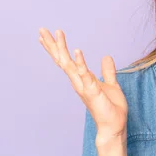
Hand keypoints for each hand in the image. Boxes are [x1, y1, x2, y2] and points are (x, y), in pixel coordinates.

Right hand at [38, 28, 127, 142]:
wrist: (114, 126)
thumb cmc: (111, 108)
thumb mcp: (111, 84)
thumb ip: (107, 71)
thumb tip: (106, 57)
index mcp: (82, 79)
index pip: (66, 61)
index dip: (58, 48)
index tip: (49, 35)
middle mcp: (78, 82)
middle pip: (62, 60)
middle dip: (52, 45)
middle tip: (41, 29)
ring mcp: (83, 86)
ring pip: (69, 65)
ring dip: (62, 49)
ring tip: (57, 33)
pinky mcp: (92, 91)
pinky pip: (85, 74)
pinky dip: (81, 62)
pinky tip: (77, 50)